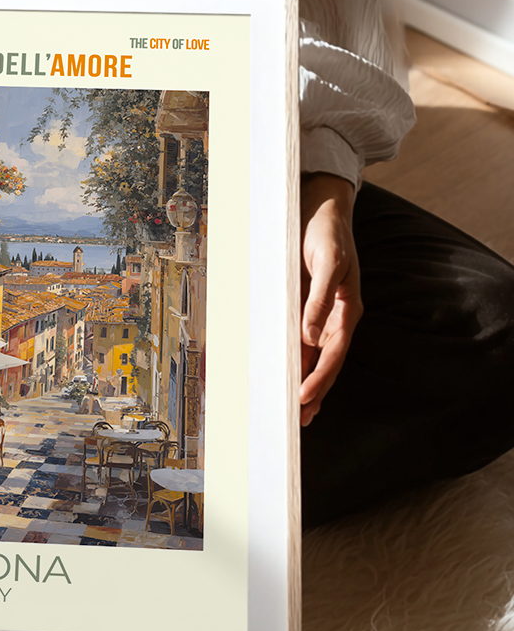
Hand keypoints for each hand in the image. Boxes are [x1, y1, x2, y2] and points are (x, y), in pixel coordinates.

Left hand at [299, 173, 361, 426]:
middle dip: (313, 391)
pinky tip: (284, 375)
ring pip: (311, 356)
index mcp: (347, 310)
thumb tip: (311, 335)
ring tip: (293, 412)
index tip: (304, 398)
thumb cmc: (328, 233)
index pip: (333, 353)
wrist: (321, 209)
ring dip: (303, 382)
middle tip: (298, 421)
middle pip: (324, 362)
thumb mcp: (327, 261)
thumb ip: (320, 298)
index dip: (320, 377)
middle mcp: (335, 317)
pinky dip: (292, 360)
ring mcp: (320, 314)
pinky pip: (298, 340)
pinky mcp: (304, 307)